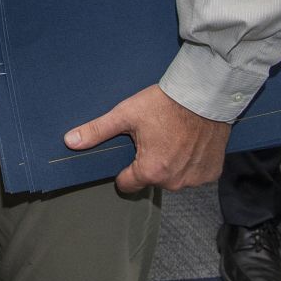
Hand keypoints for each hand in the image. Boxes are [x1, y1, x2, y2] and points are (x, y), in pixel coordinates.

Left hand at [64, 83, 230, 191]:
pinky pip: (194, 173)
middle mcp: (174, 182)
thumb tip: (69, 141)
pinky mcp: (212, 173)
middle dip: (148, 163)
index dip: (123, 170)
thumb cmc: (163, 104)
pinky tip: (188, 142)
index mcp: (150, 171)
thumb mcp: (125, 114)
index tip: (127, 153)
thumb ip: (97, 131)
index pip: (126, 184)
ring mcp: (195, 180)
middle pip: (150, 179)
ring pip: (173, 177)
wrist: (204, 96)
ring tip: (171, 137)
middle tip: (152, 137)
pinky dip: (190, 162)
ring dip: (170, 163)